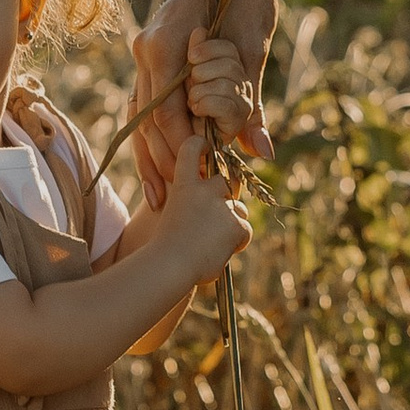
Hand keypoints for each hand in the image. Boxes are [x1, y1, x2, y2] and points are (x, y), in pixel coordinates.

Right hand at [133, 0, 276, 195]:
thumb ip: (251, 103)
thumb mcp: (255, 50)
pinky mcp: (152, 50)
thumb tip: (261, 152)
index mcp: (165, 47)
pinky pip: (146, 99)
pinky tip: (162, 157)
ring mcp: (145, 49)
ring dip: (150, 154)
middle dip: (157, 164)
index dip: (180, 153)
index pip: (165, 116)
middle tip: (169, 205)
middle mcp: (146, 49)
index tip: (196, 182)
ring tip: (159, 193)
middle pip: (144, 121)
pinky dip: (154, 130)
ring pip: (139, 114)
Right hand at [146, 123, 251, 285]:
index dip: (200, 144)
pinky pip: (245, 230)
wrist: (168, 266)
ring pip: (238, 210)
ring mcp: (221, 206)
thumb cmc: (164, 246)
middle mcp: (204, 190)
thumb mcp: (169, 215)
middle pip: (227, 182)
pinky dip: (236, 242)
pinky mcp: (236, 224)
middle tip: (215, 216)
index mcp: (182, 185)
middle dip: (227, 195)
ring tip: (210, 243)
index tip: (205, 144)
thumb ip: (189, 204)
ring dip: (230, 224)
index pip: (191, 149)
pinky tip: (219, 252)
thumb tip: (208, 206)